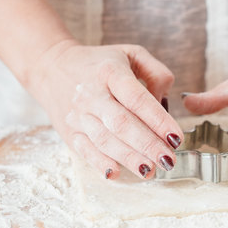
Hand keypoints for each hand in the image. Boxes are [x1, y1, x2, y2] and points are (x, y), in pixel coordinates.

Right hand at [28, 41, 183, 179]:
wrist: (52, 67)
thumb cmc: (100, 63)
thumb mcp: (131, 54)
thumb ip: (156, 73)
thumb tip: (166, 102)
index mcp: (110, 72)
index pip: (137, 99)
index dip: (158, 120)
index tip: (176, 137)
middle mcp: (91, 94)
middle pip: (122, 123)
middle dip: (147, 145)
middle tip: (168, 160)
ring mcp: (78, 115)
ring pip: (104, 140)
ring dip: (129, 158)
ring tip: (151, 170)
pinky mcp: (69, 131)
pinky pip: (84, 150)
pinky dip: (99, 163)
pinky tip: (116, 174)